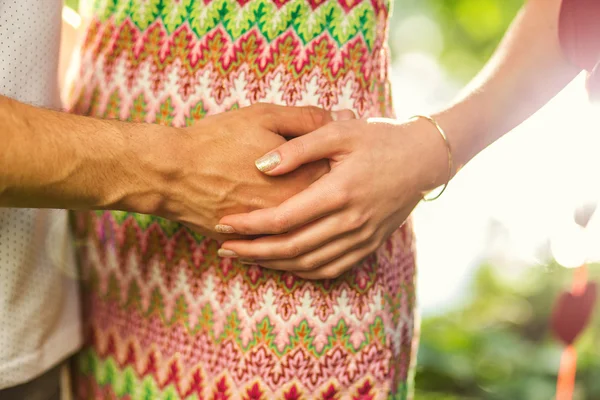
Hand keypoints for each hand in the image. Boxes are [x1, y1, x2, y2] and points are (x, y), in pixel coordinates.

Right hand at [135, 104, 350, 238]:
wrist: (171, 173)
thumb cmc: (217, 140)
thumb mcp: (263, 117)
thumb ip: (306, 119)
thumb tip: (339, 118)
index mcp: (302, 181)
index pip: (341, 175)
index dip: (344, 160)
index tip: (344, 150)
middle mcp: (293, 212)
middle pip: (326, 205)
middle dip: (332, 188)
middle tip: (336, 170)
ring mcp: (271, 232)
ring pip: (304, 228)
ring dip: (314, 214)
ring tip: (312, 197)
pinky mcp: (250, 242)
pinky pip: (280, 243)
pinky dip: (289, 232)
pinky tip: (294, 220)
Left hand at [215, 117, 448, 278]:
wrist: (423, 159)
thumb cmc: (379, 138)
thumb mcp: (339, 132)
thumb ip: (298, 148)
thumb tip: (260, 165)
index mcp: (339, 192)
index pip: (284, 218)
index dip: (250, 224)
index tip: (223, 224)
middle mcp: (351, 221)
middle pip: (292, 248)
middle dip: (253, 251)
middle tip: (224, 248)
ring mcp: (362, 238)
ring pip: (309, 264)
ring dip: (274, 264)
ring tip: (246, 257)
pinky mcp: (369, 245)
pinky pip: (331, 269)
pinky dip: (302, 271)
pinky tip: (283, 264)